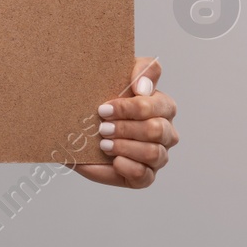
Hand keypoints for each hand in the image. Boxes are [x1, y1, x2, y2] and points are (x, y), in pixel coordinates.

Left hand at [70, 57, 176, 188]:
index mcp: (163, 107)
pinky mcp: (144, 177)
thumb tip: (143, 87)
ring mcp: (158, 156)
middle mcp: (165, 133)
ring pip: (154, 153)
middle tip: (102, 127)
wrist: (81, 128)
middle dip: (126, 128)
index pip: (160, 105)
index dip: (131, 107)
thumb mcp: (121, 74)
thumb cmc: (105, 99)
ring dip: (125, 146)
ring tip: (104, 143)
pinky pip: (145, 176)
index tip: (104, 108)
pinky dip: (127, 167)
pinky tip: (113, 159)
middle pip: (157, 130)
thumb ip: (142, 69)